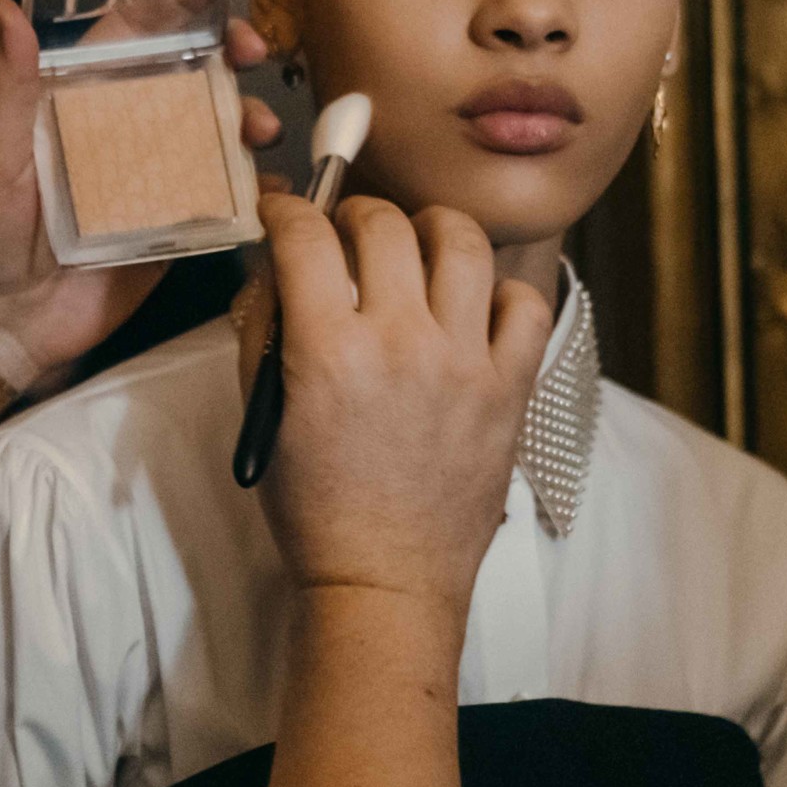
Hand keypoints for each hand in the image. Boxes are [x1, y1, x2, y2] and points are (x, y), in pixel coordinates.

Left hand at [0, 0, 279, 394]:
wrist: (1, 329)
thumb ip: (7, 91)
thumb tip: (4, 9)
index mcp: (78, 102)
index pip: (132, 34)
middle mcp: (122, 131)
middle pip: (188, 74)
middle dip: (229, 52)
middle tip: (255, 48)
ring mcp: (153, 179)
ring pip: (215, 131)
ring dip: (246, 118)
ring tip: (260, 128)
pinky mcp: (174, 227)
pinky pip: (223, 199)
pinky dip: (255, 189)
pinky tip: (271, 187)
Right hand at [239, 194, 550, 620]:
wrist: (382, 579)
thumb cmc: (314, 504)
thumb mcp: (263, 412)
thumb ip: (262, 329)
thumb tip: (275, 265)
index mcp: (327, 350)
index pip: (305, 236)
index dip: (287, 208)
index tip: (283, 210)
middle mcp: (399, 342)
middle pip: (384, 223)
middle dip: (354, 210)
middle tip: (344, 229)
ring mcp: (463, 362)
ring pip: (463, 241)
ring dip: (431, 226)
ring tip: (417, 242)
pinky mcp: (509, 388)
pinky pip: (525, 305)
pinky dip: (498, 290)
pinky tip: (471, 304)